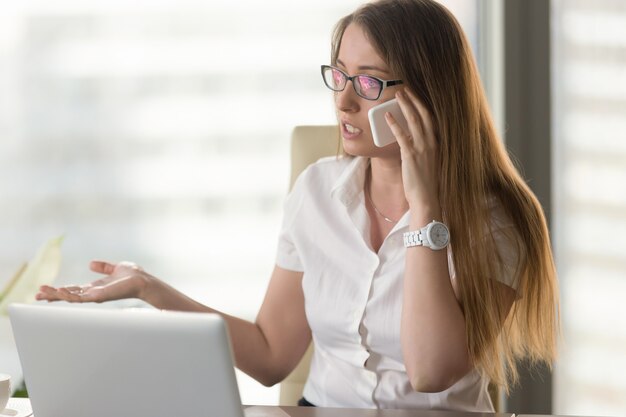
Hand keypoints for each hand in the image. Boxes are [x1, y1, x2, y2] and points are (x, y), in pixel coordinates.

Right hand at [36, 261, 149, 303]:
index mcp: (95, 287)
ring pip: (71, 298)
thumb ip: (103, 267)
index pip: (73, 290)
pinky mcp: (100, 296)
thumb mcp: (115, 268)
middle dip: (53, 295)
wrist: (144, 280)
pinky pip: (81, 297)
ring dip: (56, 295)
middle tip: (36, 295)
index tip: (44, 289)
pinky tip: (60, 291)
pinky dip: (69, 295)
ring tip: (42, 293)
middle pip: (68, 296)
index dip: (59, 290)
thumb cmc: (133, 276)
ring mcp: (96, 296)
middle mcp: (93, 293)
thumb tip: (91, 263)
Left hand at [385, 89, 440, 215]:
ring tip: (398, 95)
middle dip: (414, 99)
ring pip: (414, 120)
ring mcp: (423, 148)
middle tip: (406, 89)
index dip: (424, 105)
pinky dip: (394, 124)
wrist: (427, 199)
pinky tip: (387, 116)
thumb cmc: (427, 184)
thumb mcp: (430, 162)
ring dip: (405, 105)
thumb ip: (425, 149)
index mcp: (438, 144)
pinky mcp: (411, 155)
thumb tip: (414, 141)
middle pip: (424, 114)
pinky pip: (401, 135)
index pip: (433, 119)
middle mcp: (433, 143)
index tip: (417, 95)